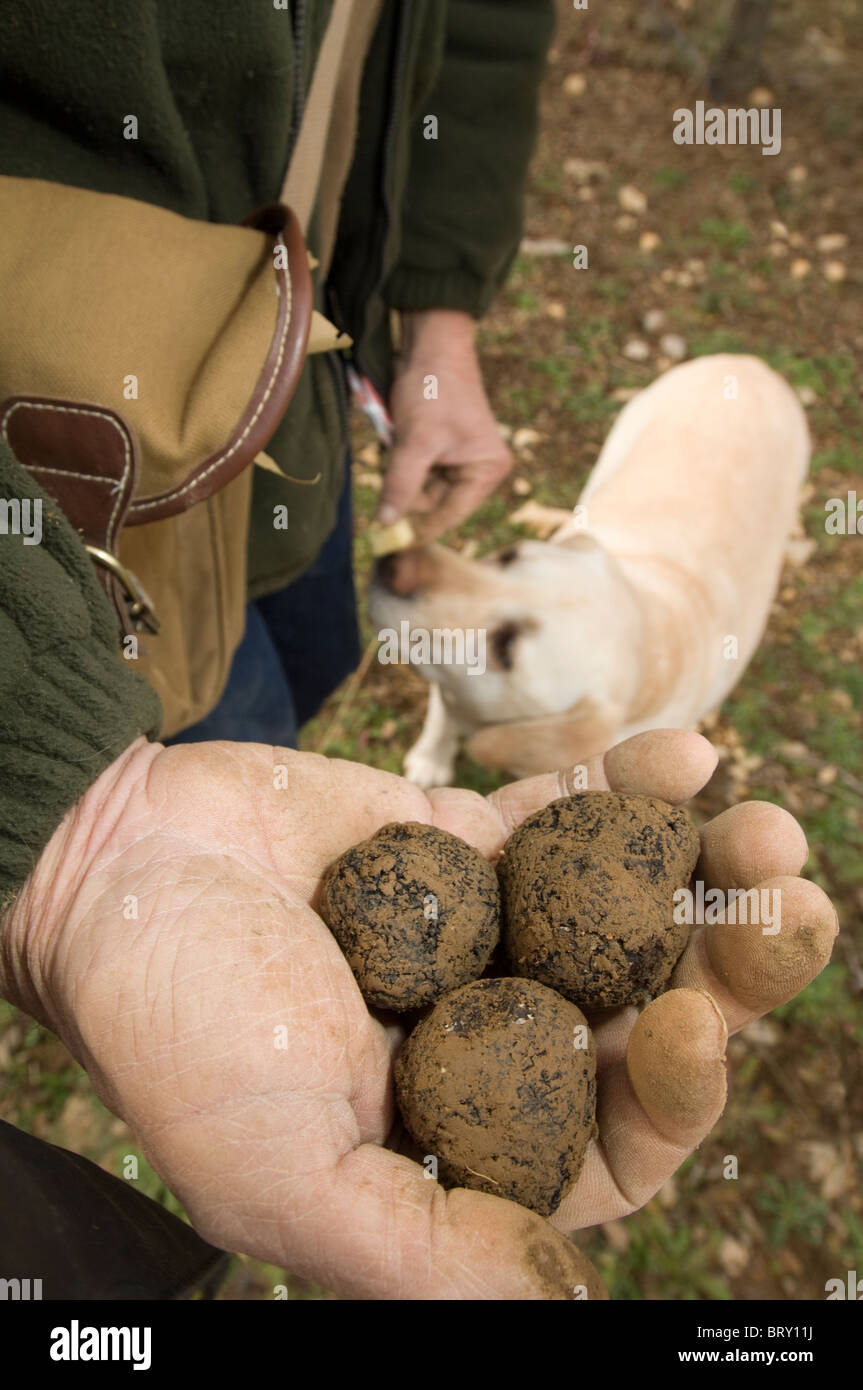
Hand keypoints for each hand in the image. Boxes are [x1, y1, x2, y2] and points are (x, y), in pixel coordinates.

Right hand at [2, 731, 835, 1298]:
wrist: (108, 868)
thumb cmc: (177, 1030)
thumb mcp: (284, 1175)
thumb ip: (424, 1247)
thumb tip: (565, 1312)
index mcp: (462, 1139)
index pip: (612, 1140)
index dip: (677, 1094)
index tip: (689, 1023)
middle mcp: (490, 1038)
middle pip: (647, 1015)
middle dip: (732, 969)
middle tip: (790, 905)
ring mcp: (487, 930)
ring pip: (630, 911)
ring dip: (709, 872)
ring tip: (768, 830)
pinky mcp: (466, 836)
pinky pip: (567, 813)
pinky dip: (629, 787)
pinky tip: (686, 758)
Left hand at [379, 309, 512, 542]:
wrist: (429, 343)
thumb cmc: (432, 388)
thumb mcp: (415, 441)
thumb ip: (401, 485)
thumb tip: (384, 524)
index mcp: (486, 471)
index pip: (448, 515)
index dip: (417, 530)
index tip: (387, 547)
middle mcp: (478, 470)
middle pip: (433, 504)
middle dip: (406, 492)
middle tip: (385, 479)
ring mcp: (459, 460)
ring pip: (420, 488)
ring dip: (400, 473)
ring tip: (397, 440)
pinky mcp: (441, 450)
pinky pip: (416, 471)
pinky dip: (400, 462)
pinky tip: (397, 438)